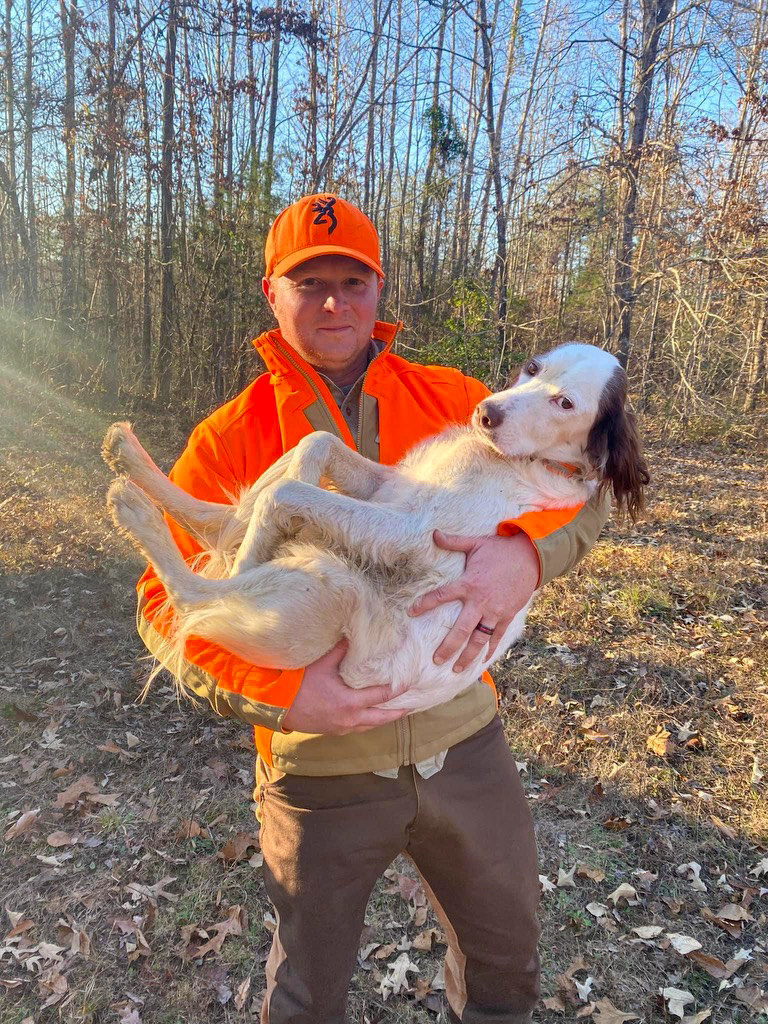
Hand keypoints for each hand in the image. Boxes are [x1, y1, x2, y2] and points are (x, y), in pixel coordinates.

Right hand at [281, 641, 408, 734]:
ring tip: (395, 712)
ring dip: (384, 719)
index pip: (382, 695)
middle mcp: (350, 718)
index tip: (409, 682)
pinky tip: (370, 716)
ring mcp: (342, 727)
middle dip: (398, 711)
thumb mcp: (322, 664)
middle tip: (412, 706)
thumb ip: (341, 650)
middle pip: (382, 718)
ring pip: (371, 726)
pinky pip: (358, 728)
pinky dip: (368, 722)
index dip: (398, 688)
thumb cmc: (299, 684)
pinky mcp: (334, 731)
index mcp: (351, 702)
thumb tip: (353, 634)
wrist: (278, 707)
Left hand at [409, 529, 538, 671]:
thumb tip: (434, 533)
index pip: (441, 596)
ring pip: (479, 639)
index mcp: (469, 584)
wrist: (531, 556)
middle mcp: (480, 601)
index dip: (424, 604)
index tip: (411, 612)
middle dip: (448, 647)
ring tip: (456, 669)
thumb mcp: (476, 543)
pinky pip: (496, 636)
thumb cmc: (500, 549)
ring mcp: (495, 611)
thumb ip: (454, 542)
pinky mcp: (507, 615)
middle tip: (436, 660)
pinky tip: (482, 660)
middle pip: (461, 630)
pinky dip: (490, 649)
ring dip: (467, 655)